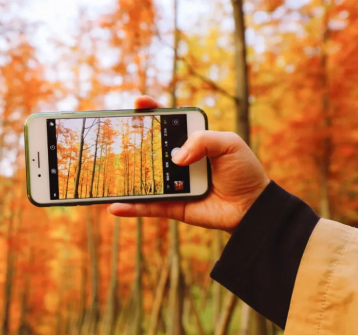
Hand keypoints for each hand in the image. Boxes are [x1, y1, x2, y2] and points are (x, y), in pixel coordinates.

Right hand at [107, 96, 269, 231]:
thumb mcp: (229, 144)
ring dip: (122, 178)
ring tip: (104, 174)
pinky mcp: (172, 206)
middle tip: (112, 138)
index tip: (138, 104)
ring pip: (143, 179)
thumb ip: (203, 140)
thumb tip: (175, 158)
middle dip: (129, 143)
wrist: (253, 206)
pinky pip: (148, 206)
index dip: (151, 112)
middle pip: (148, 149)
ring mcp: (172, 184)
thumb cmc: (243, 171)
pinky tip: (114, 206)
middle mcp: (177, 161)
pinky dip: (131, 207)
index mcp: (191, 141)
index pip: (167, 123)